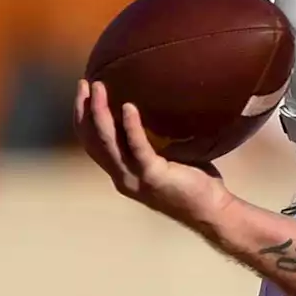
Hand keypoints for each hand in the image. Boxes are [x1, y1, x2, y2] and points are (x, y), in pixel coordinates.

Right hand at [74, 79, 232, 226]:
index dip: (84, 118)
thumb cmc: (194, 184)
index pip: (92, 144)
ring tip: (100, 88)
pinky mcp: (153, 176)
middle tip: (85, 84)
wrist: (212, 211)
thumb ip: (154, 142)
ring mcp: (135, 178)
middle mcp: (122, 177)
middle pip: (92, 141)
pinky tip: (129, 107)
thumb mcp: (167, 159)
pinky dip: (131, 126)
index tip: (85, 92)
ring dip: (100, 113)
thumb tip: (157, 109)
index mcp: (122, 172)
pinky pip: (137, 147)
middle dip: (85, 110)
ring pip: (107, 142)